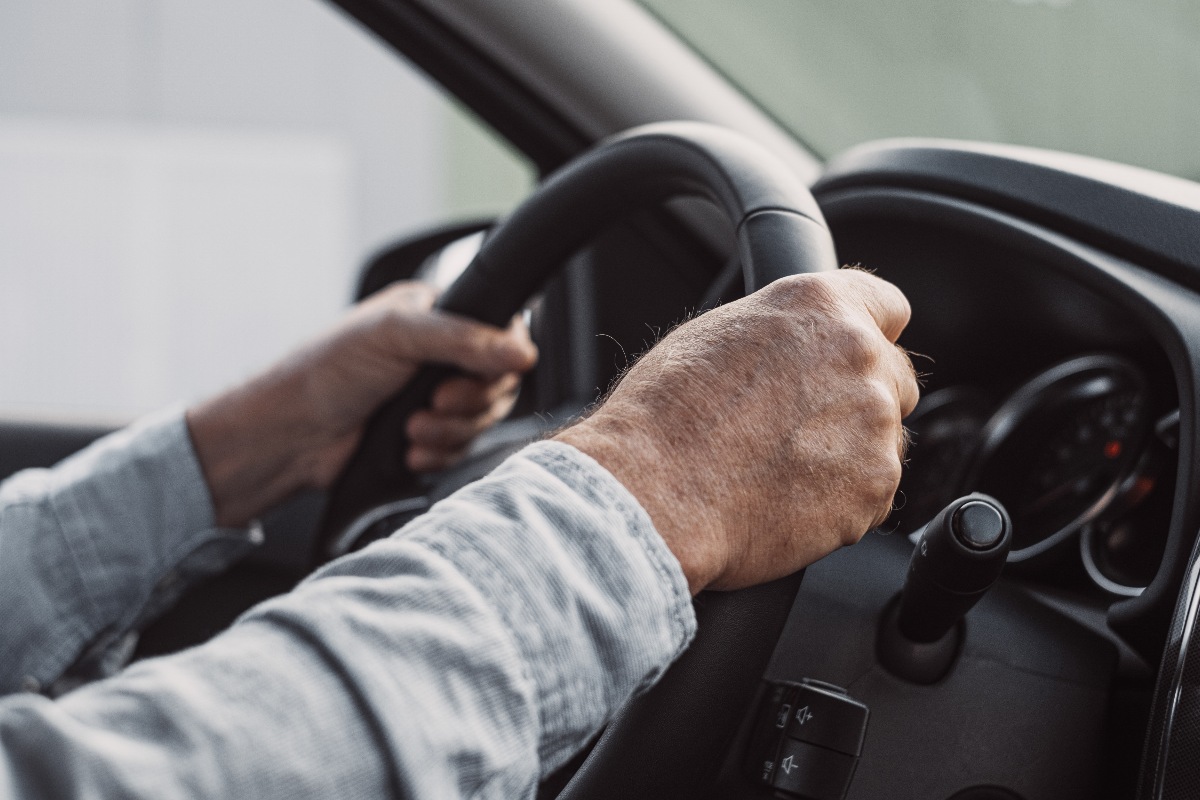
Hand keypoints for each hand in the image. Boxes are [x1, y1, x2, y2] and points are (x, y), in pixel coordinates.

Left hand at [188, 282, 537, 526]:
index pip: (502, 331)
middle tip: (433, 401)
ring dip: (449, 432)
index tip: (478, 375)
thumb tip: (522, 351)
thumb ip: (464, 339)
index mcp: (435, 314)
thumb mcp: (396, 336)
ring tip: (410, 429)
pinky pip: (462, 451)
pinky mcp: (427, 437)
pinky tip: (407, 450)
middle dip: (467, 403)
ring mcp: (435, 397)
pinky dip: (437, 455)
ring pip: (482, 420)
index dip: (499, 360)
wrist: (289, 436)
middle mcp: (439, 354)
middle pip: (499, 383)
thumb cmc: (324, 372)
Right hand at [555, 270, 917, 593]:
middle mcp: (860, 355)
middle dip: (858, 401)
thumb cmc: (665, 416)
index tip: (853, 358)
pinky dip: (843, 504)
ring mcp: (874, 424)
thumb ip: (782, 332)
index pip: (887, 307)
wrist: (655, 491)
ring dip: (850, 455)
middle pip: (894, 378)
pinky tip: (788, 502)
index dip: (869, 335)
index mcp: (820, 306)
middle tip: (801, 428)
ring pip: (885, 441)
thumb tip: (797, 348)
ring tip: (781, 471)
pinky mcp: (874, 487)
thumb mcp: (715, 334)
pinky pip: (874, 495)